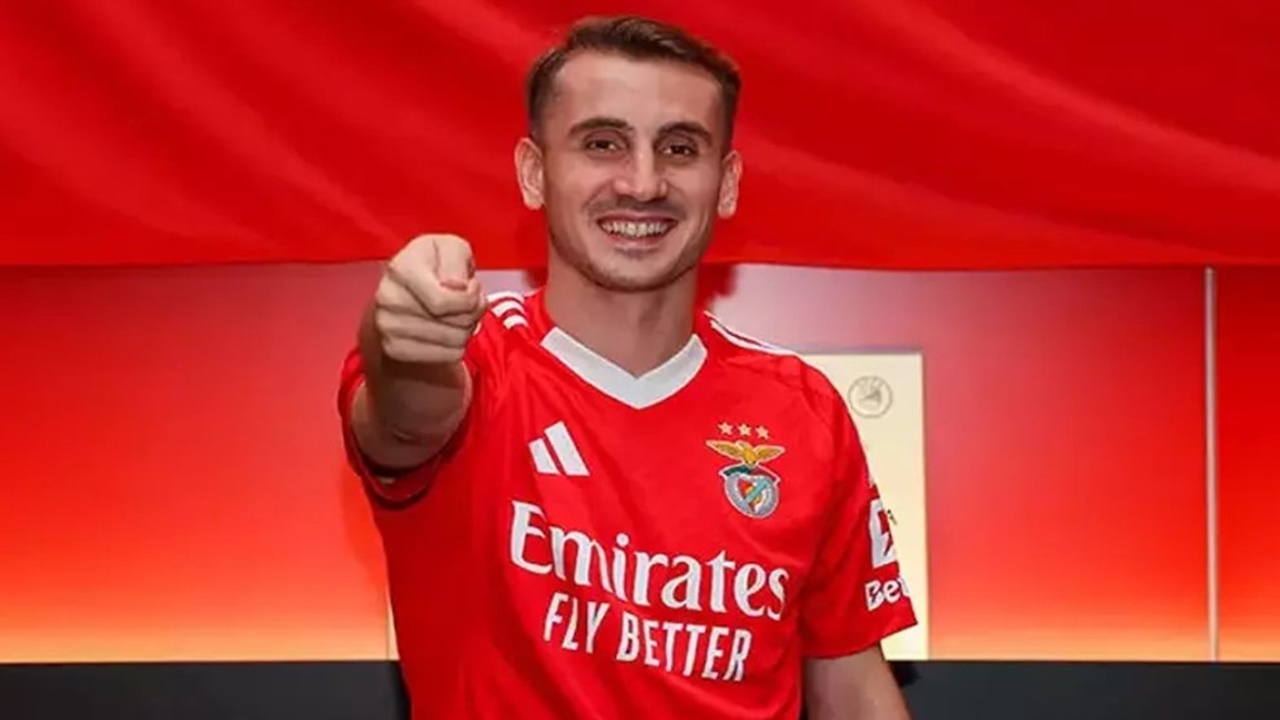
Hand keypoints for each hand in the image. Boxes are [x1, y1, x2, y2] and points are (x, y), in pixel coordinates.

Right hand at [372, 234, 484, 363]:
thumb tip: (454, 287)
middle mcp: (388, 296)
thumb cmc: (436, 266)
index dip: (469, 299)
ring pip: (454, 341)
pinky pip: (446, 356)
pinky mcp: (393, 348)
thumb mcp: (452, 248)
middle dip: (473, 313)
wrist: (408, 292)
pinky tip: (447, 330)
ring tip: (457, 315)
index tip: (472, 287)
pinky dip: (456, 346)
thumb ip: (456, 260)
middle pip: (454, 322)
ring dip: (466, 330)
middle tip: (468, 303)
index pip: (443, 301)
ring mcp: (387, 325)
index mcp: (401, 267)